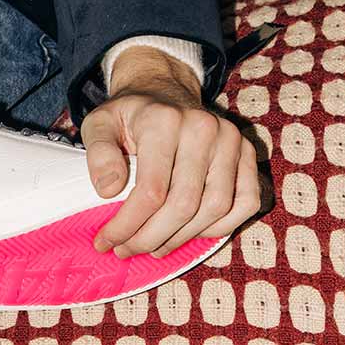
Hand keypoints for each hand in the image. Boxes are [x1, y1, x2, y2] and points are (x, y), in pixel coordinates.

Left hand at [80, 47, 261, 258]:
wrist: (163, 93)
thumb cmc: (127, 117)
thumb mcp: (97, 125)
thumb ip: (98, 155)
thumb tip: (109, 192)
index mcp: (163, 121)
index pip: (151, 191)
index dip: (127, 226)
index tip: (105, 242)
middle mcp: (203, 128)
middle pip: (183, 205)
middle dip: (150, 238)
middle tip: (126, 251)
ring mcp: (230, 140)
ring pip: (214, 209)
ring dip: (181, 238)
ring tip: (152, 247)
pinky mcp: (247, 153)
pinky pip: (245, 202)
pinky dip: (220, 228)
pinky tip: (189, 234)